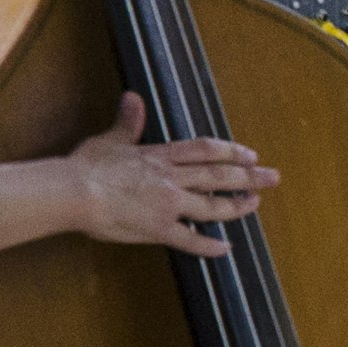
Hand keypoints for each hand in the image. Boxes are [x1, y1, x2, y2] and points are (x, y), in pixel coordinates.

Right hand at [70, 92, 272, 257]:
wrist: (75, 192)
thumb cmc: (88, 166)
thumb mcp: (111, 139)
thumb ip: (128, 121)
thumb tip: (133, 98)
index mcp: (162, 157)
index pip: (206, 151)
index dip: (231, 152)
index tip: (250, 154)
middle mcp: (172, 179)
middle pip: (219, 176)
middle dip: (249, 176)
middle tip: (273, 177)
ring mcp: (169, 205)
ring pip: (212, 205)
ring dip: (237, 205)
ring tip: (256, 203)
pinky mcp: (159, 229)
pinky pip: (191, 240)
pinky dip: (210, 246)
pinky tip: (226, 248)